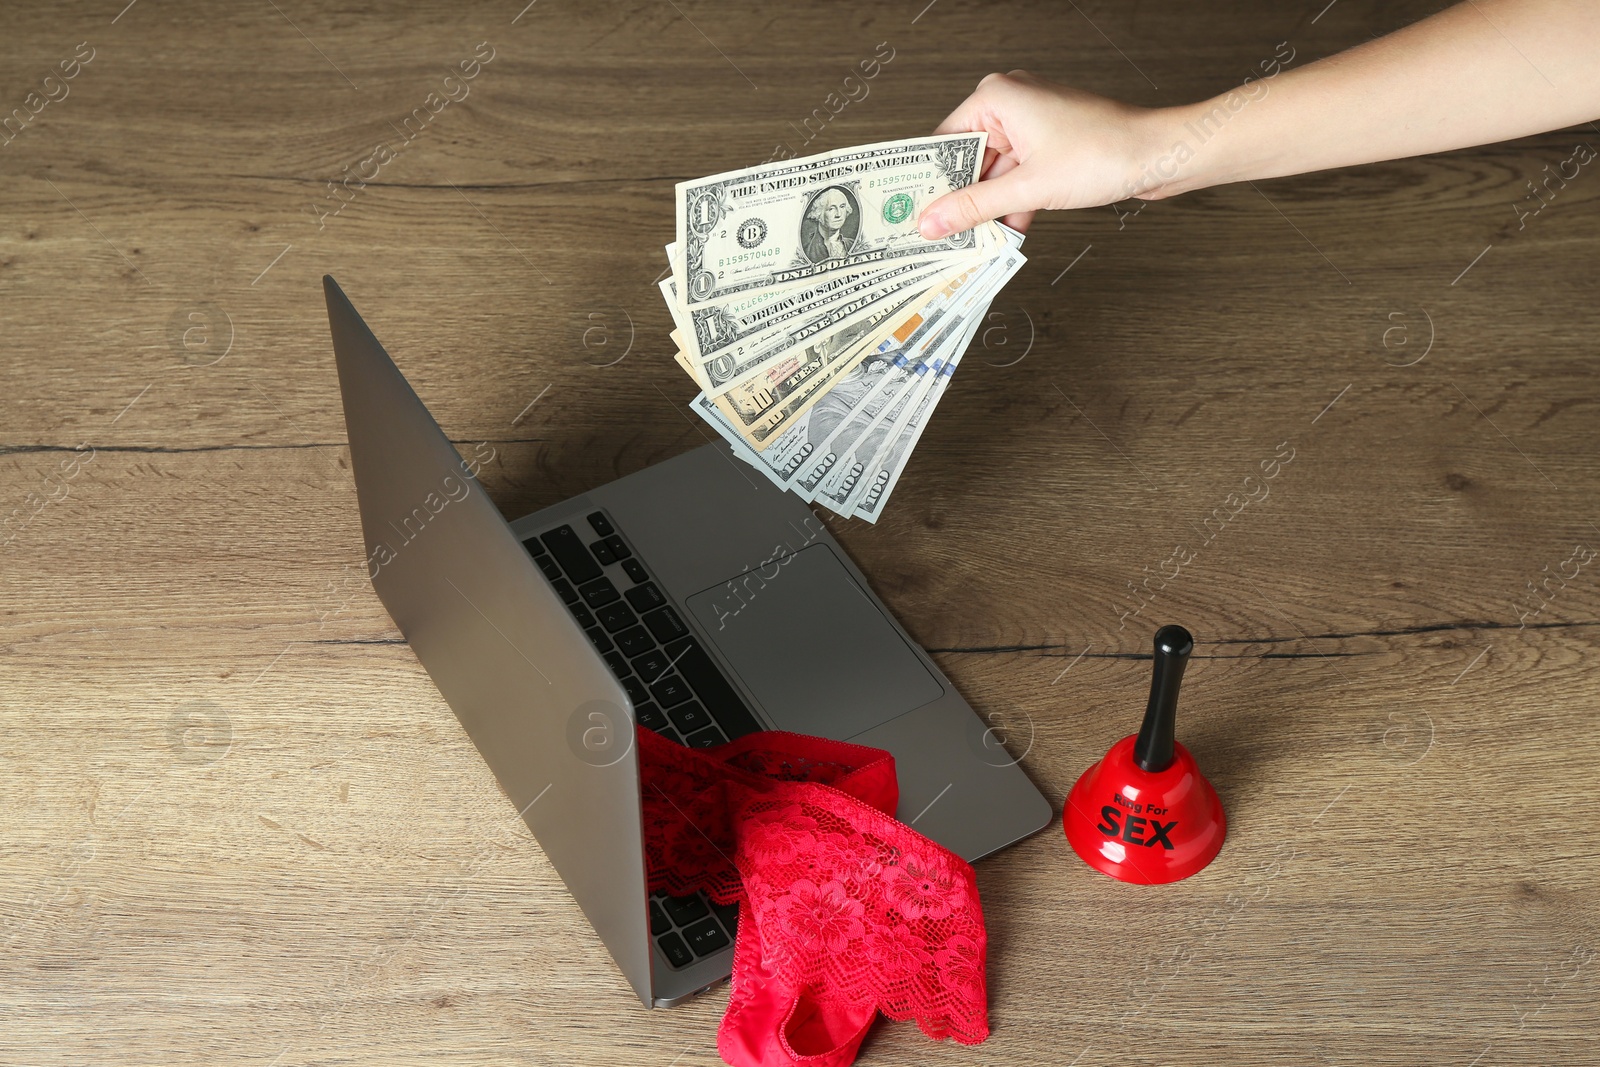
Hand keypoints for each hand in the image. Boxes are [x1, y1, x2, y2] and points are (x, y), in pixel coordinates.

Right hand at [918, 71, 1167, 237]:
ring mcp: (1033, 125)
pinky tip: (1005, 234)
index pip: (944, 141)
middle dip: (959, 200)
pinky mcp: (1050, 145)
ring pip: (994, 173)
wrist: (1161, 155)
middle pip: (968, 159)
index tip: (911, 211)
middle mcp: (1012, 104)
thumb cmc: (1105, 152)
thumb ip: (975, 207)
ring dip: (988, 208)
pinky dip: (1012, 204)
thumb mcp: (1028, 188)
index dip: (928, 180)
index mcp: (997, 97)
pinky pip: (1017, 176)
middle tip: (939, 235)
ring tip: (971, 242)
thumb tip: (932, 222)